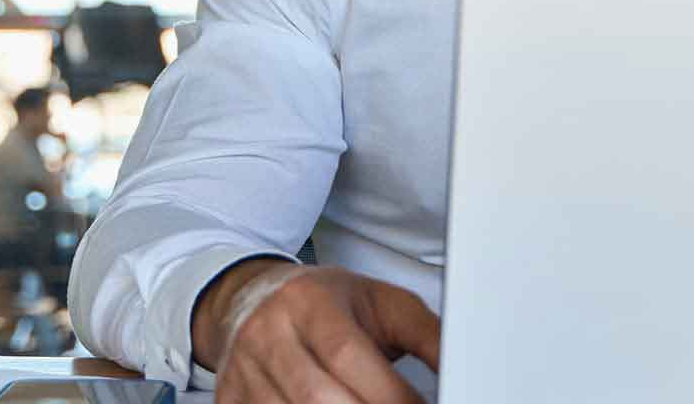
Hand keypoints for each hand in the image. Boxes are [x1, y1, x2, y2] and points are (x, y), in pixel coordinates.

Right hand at [193, 260, 439, 402]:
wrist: (252, 299)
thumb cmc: (325, 303)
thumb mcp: (381, 303)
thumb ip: (427, 334)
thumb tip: (464, 366)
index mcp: (308, 303)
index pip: (348, 356)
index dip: (389, 394)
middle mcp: (268, 335)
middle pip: (317, 399)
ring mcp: (243, 372)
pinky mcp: (230, 401)